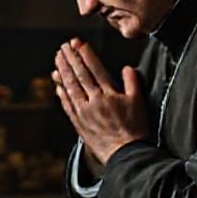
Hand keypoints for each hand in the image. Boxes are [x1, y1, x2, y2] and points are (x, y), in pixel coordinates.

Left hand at [52, 38, 149, 162]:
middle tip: (64, 47)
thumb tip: (127, 68)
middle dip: (71, 59)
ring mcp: (84, 112)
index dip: (85, 54)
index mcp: (109, 94)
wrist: (126, 154)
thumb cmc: (134, 129)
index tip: (78, 43)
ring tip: (58, 59)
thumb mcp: (139, 103)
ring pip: (70, 87)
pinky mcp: (78, 123)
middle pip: (79, 75)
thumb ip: (133, 83)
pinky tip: (57, 84)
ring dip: (63, 72)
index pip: (94, 69)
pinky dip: (61, 93)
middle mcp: (93, 101)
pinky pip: (67, 105)